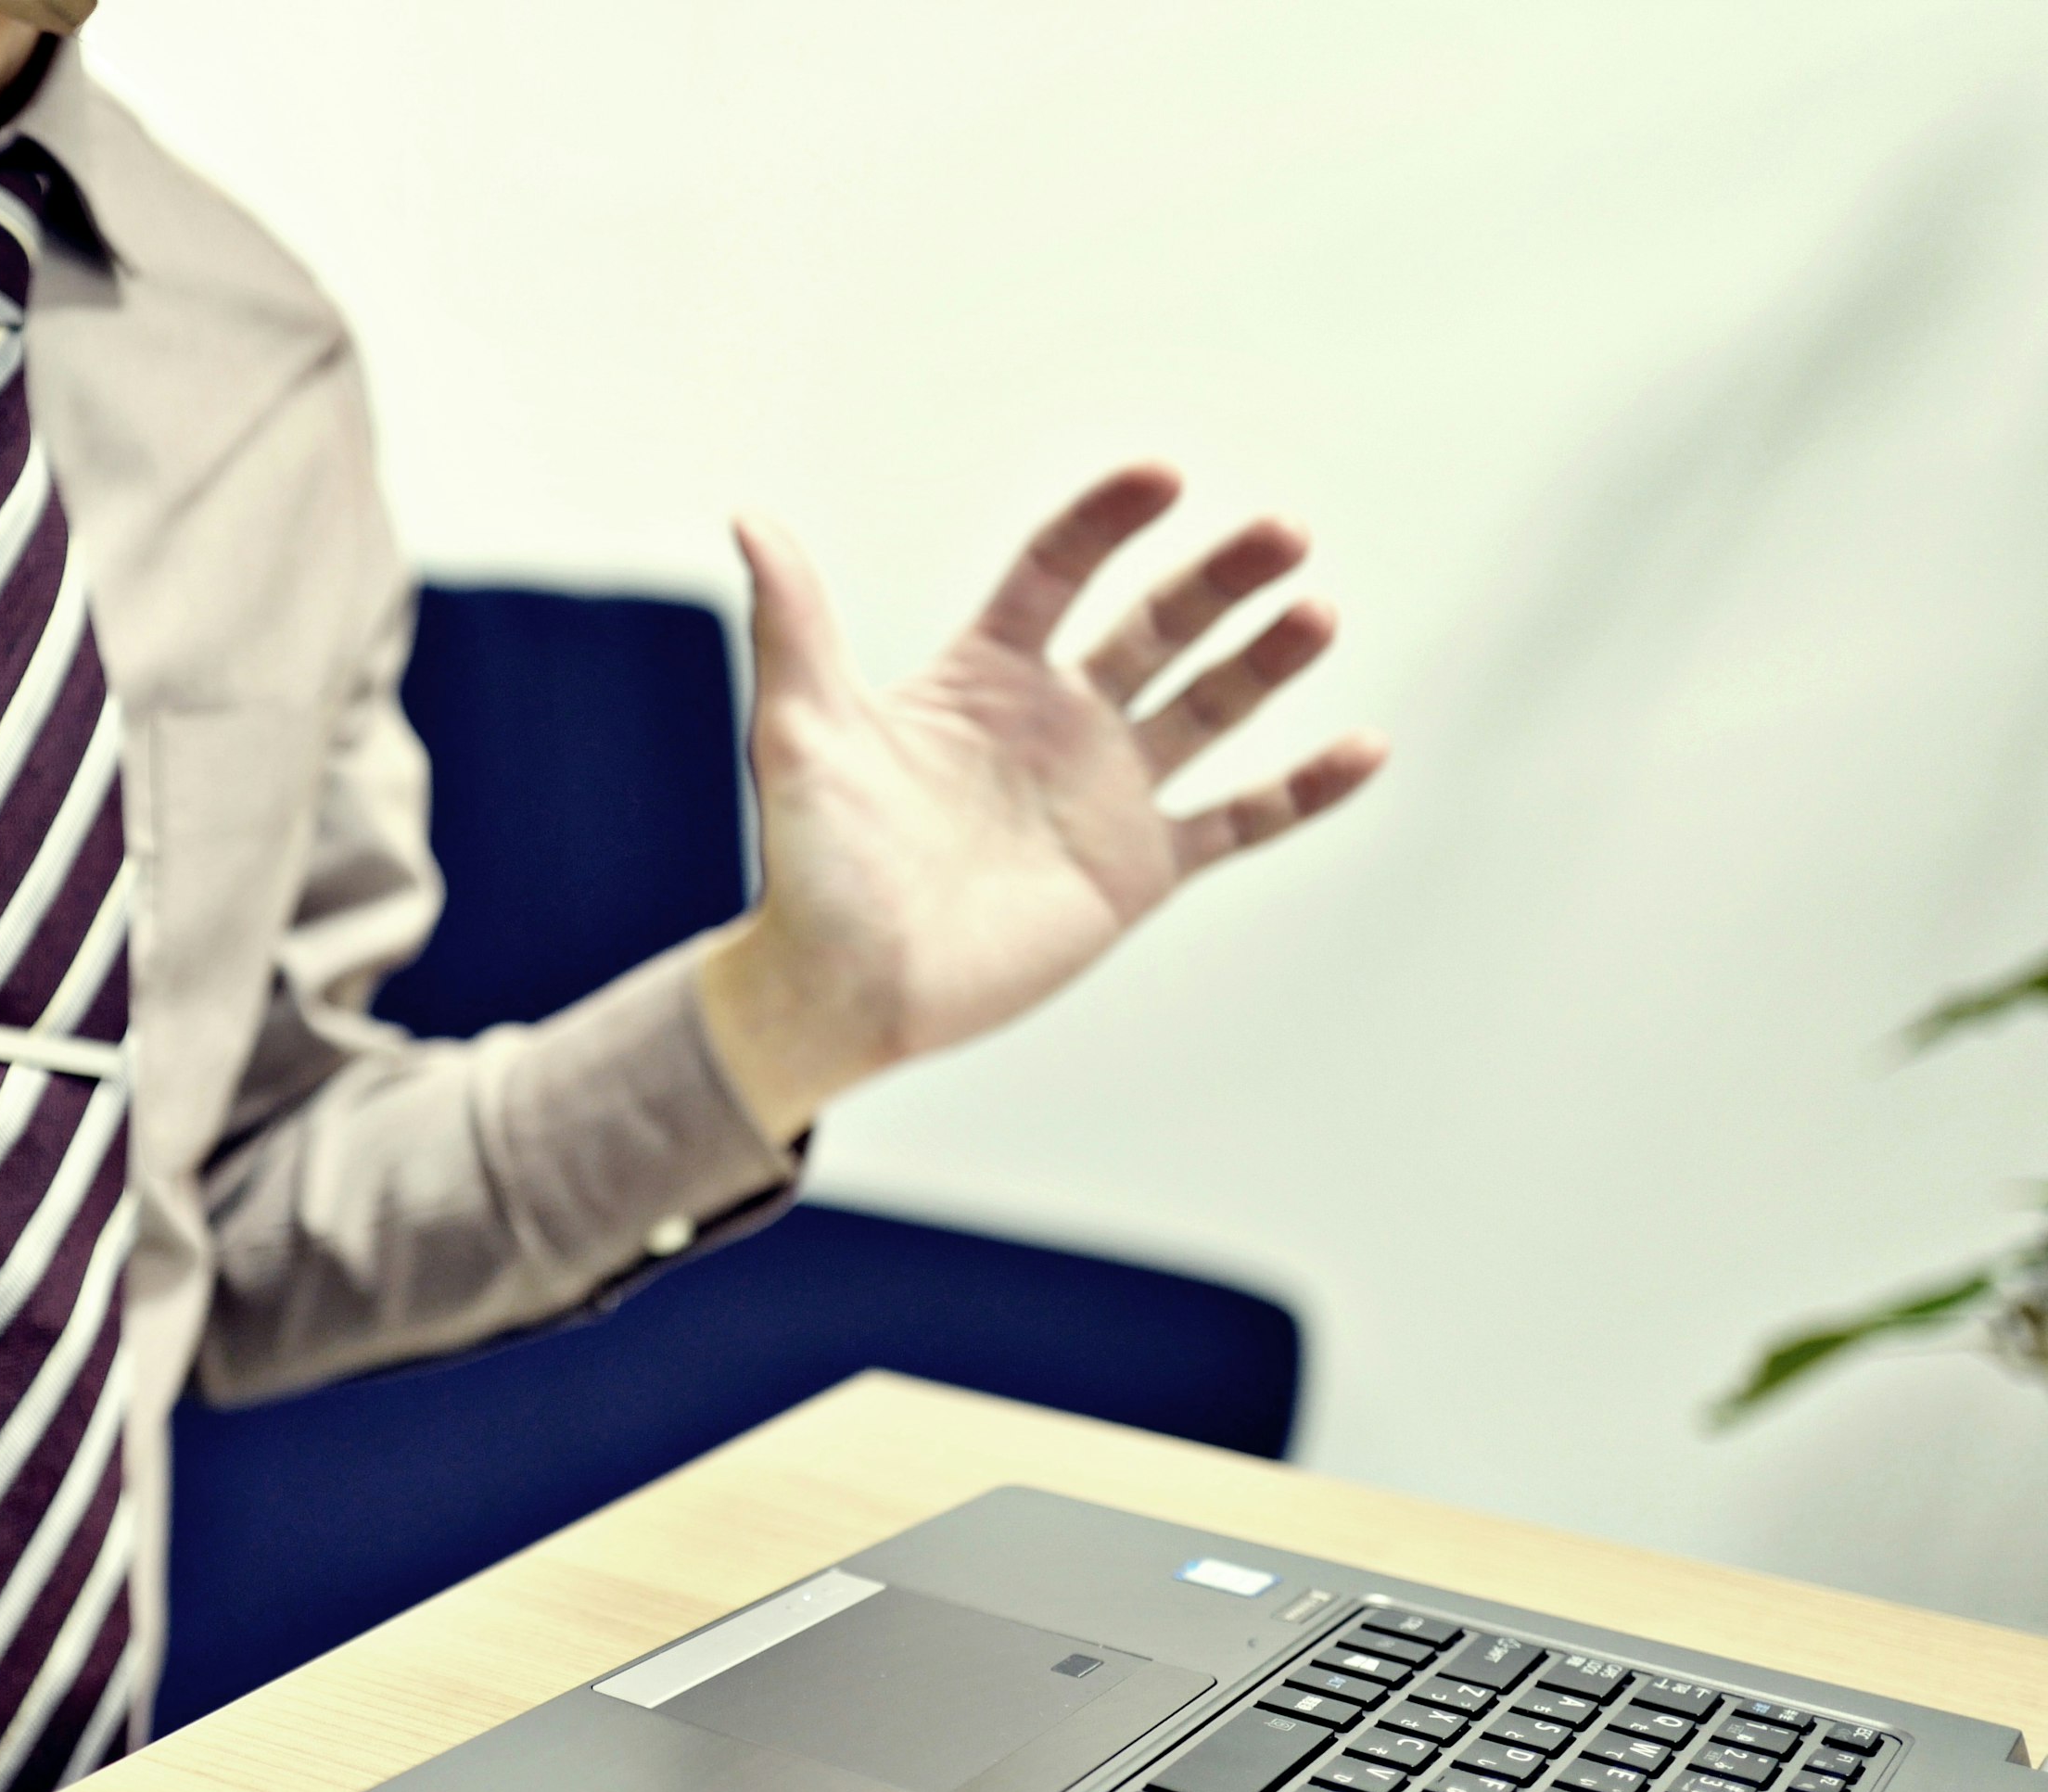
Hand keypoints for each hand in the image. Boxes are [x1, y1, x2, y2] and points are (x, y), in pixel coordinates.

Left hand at [697, 464, 1386, 1141]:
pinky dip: (1304, 789)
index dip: (1106, 523)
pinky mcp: (1140, 867)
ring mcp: (1107, 791)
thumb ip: (798, 625)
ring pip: (1210, 706)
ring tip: (1320, 613)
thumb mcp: (801, 735)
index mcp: (985, 676)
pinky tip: (1367, 746)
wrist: (843, 987)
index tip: (1161, 477)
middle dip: (1220, 579)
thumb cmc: (810, 865)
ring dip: (1269, 660)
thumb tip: (751, 518)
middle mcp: (1057, 719)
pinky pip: (1241, 821)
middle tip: (1283, 535)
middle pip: (1158, 624)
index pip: (1058, 572)